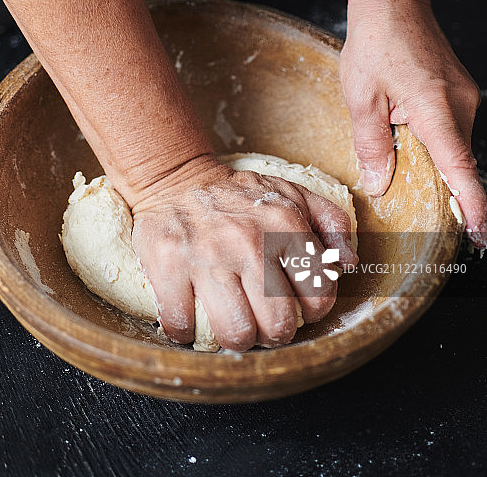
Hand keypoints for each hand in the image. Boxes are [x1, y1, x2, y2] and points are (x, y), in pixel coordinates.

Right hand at [129, 156, 357, 350]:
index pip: (317, 299)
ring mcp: (206, 256)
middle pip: (278, 326)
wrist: (177, 178)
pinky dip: (185, 331)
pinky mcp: (168, 266)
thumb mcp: (293, 193)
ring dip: (235, 338)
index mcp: (284, 226)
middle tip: (262, 321)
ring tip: (231, 322)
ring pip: (235, 334)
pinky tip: (192, 314)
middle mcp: (249, 242)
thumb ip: (332, 222)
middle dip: (273, 333)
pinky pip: (182, 326)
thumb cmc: (239, 195)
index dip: (309, 312)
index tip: (294, 306)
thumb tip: (348, 262)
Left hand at [340, 0, 486, 246]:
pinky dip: (431, 136)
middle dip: (433, 179)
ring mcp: (465, 95)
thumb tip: (378, 184)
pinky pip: (449, 126)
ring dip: (427, 152)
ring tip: (392, 134)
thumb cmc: (375, 42)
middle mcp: (461, 104)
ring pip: (450, 142)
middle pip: (454, 160)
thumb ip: (371, 146)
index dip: (473, 206)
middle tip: (403, 187)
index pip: (461, 169)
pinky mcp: (459, 90)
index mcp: (437, 109)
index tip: (481, 236)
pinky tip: (403, 124)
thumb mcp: (361, 98)